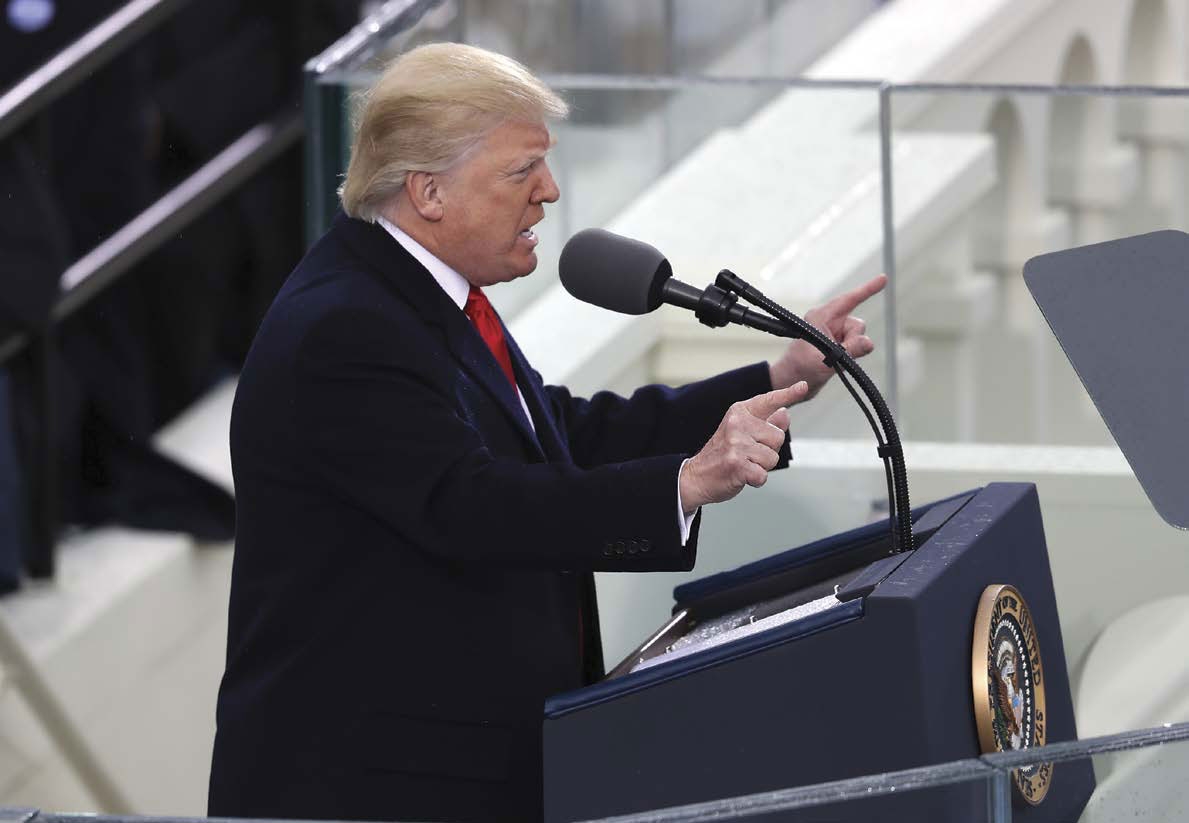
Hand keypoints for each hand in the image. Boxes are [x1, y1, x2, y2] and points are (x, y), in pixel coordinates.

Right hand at [679, 382, 809, 512]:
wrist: (695, 477)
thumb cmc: (722, 454)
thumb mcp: (742, 433)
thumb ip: (766, 422)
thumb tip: (786, 412)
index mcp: (739, 412)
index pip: (768, 401)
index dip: (788, 394)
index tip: (803, 386)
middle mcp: (737, 423)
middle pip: (778, 436)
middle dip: (768, 450)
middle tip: (747, 454)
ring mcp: (736, 443)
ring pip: (772, 458)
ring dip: (762, 467)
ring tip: (743, 464)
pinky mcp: (736, 464)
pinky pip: (763, 475)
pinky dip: (756, 480)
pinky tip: (741, 476)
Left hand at [768, 274, 886, 397]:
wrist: (790, 383)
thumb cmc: (800, 370)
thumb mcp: (825, 361)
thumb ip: (848, 351)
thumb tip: (869, 343)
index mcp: (820, 317)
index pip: (848, 300)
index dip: (867, 289)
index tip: (883, 278)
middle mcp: (828, 321)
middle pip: (857, 325)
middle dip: (854, 342)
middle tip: (837, 356)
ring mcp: (833, 333)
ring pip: (858, 338)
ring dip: (851, 351)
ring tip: (832, 362)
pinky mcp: (837, 344)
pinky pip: (855, 347)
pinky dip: (850, 356)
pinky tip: (835, 364)